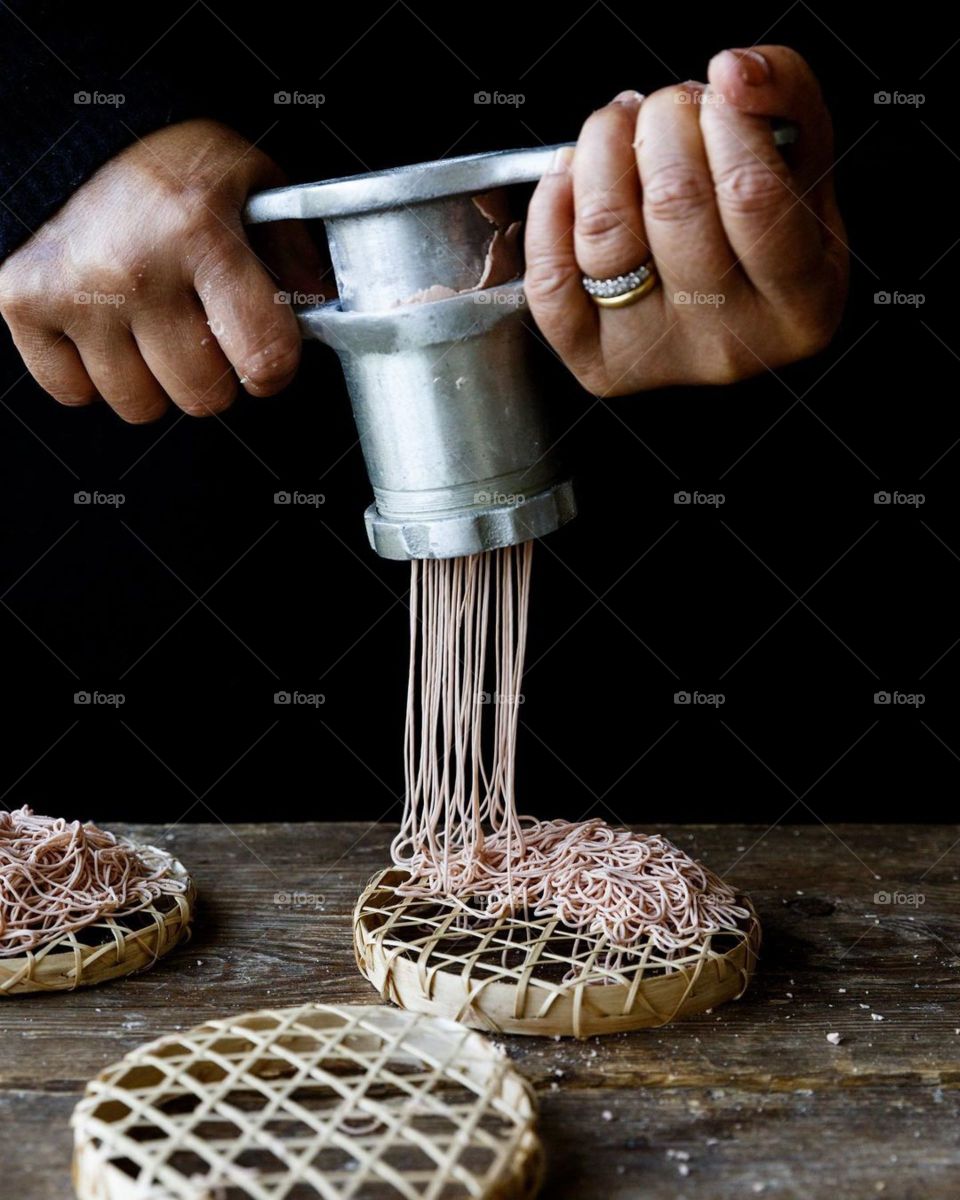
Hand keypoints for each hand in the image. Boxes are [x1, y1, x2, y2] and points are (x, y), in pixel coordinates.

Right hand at [0, 119, 321, 421]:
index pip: (264, 359)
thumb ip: (292, 249)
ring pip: (140, 406)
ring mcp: (77, 291)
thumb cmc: (171, 170)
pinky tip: (105, 328)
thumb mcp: (250, 183)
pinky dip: (90, 375)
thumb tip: (320, 310)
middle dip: (214, 373)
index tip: (266, 356)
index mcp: (200, 233)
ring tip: (153, 324)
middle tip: (202, 328)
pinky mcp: (25, 304)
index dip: (274, 368)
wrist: (74, 135)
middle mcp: (135, 268)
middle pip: (203, 395)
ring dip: (154, 379)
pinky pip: (74, 394)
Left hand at [524, 46, 848, 395]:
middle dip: (661, 124)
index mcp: (802, 302)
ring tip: (620, 129)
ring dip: (601, 151)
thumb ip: (785, 94)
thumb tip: (732, 71)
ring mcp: (658, 358)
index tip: (718, 91)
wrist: (722, 302)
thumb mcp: (801, 157)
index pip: (751, 191)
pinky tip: (573, 178)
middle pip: (674, 204)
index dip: (724, 119)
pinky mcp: (597, 363)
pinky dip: (550, 210)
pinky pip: (552, 283)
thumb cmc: (763, 224)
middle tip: (666, 109)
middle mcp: (731, 343)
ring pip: (607, 234)